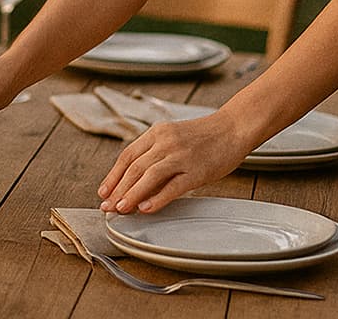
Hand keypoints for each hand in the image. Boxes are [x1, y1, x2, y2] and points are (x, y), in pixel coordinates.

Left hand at [97, 111, 253, 214]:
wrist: (233, 128)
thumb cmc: (204, 136)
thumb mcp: (173, 137)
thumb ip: (155, 155)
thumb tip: (134, 182)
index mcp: (157, 133)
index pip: (128, 156)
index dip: (113, 175)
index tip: (104, 192)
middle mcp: (166, 142)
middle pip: (135, 168)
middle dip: (118, 189)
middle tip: (107, 207)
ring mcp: (181, 156)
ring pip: (149, 176)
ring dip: (132, 194)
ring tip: (121, 209)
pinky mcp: (197, 170)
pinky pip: (173, 186)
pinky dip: (157, 199)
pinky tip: (146, 209)